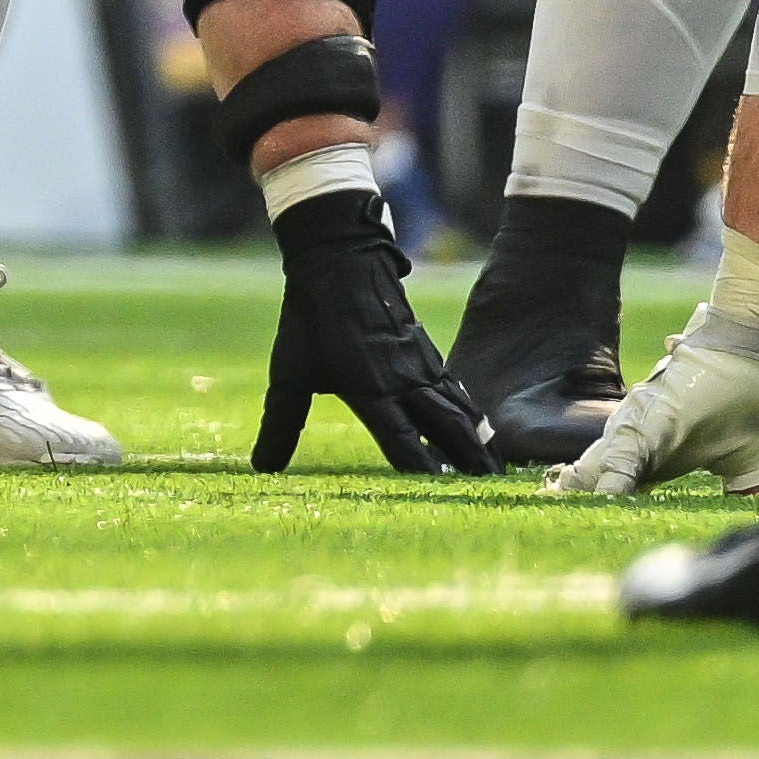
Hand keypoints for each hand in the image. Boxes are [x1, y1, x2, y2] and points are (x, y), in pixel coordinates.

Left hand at [254, 181, 494, 473]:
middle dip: (469, 460)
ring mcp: (422, 367)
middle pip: (447, 428)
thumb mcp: (290, 373)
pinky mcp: (429, 355)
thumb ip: (282, 423)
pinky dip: (473, 415)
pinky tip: (482, 430)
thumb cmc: (311, 321)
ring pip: (460, 410)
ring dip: (479, 441)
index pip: (402, 439)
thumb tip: (262, 468)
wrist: (340, 263)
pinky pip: (457, 391)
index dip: (421, 467)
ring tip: (497, 471)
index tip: (440, 495)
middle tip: (491, 489)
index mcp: (371, 390)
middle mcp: (405, 382)